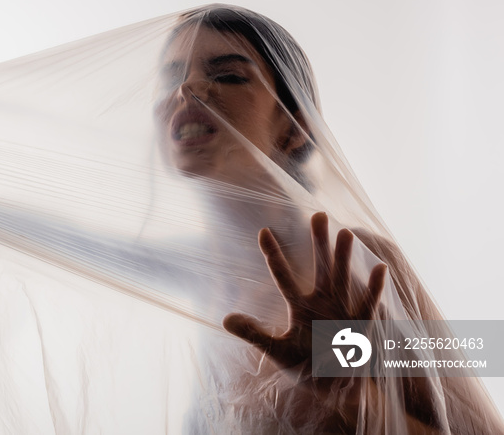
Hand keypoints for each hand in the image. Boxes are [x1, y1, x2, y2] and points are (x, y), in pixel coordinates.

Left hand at [223, 212, 385, 372]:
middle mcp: (321, 302)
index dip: (273, 254)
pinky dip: (374, 289)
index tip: (262, 230)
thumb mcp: (275, 350)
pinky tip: (378, 267)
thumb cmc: (305, 367)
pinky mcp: (359, 326)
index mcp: (299, 306)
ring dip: (344, 258)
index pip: (282, 275)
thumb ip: (254, 333)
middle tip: (319, 214)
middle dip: (320, 243)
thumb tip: (226, 319)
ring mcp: (341, 311)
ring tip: (345, 233)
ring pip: (342, 279)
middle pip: (320, 267)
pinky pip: (367, 305)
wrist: (333, 389)